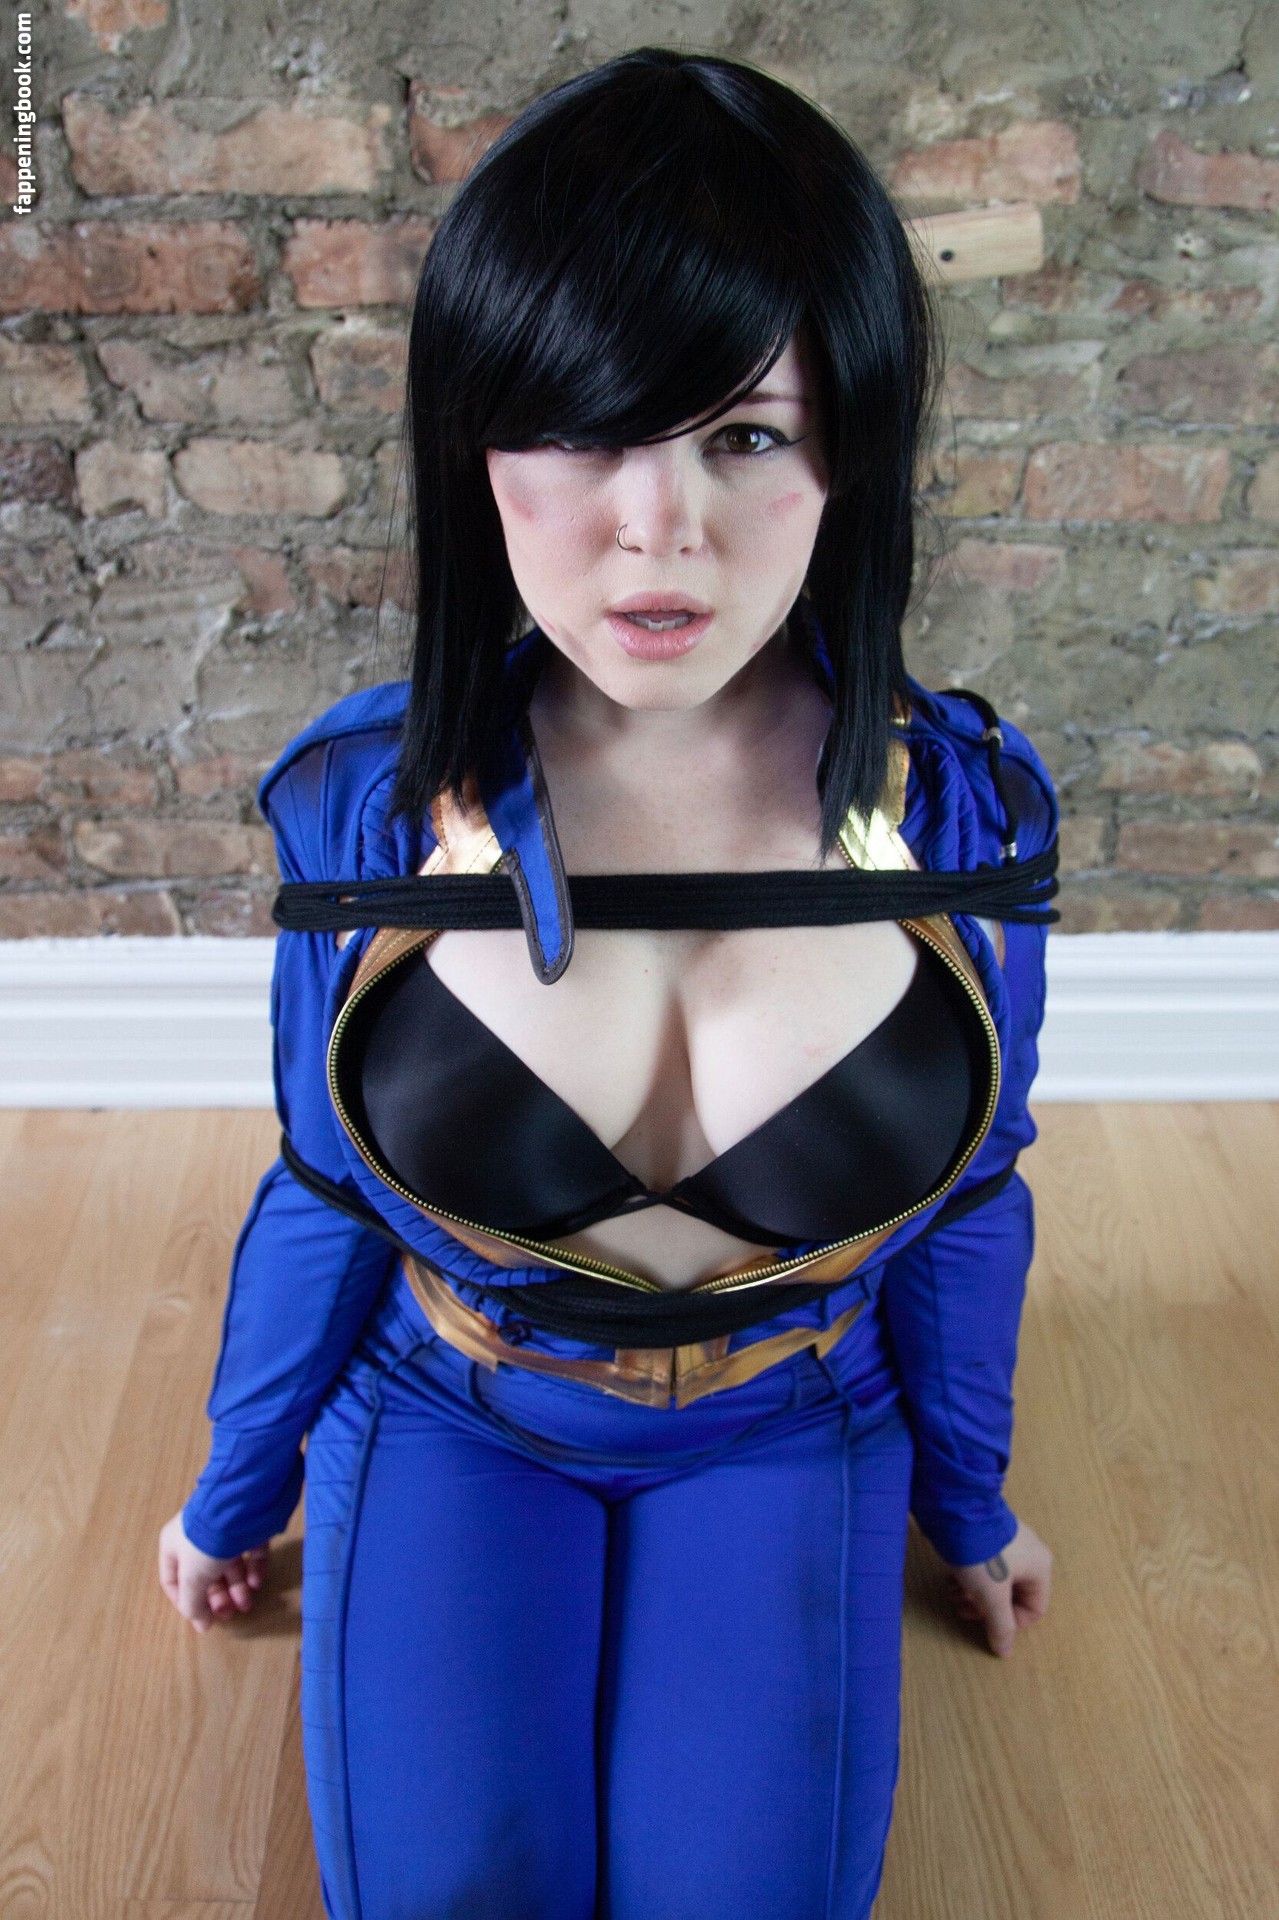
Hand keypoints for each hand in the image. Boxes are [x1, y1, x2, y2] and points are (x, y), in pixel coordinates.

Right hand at [158, 1508, 269, 1632]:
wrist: (237, 1508)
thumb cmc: (205, 1544)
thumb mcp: (191, 1578)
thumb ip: (192, 1604)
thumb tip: (201, 1624)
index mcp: (174, 1545)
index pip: (173, 1580)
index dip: (186, 1602)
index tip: (202, 1618)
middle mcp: (197, 1537)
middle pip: (205, 1575)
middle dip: (217, 1597)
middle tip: (229, 1613)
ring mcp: (223, 1530)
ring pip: (229, 1566)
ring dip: (237, 1588)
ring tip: (246, 1604)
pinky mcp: (248, 1526)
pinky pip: (249, 1552)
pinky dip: (253, 1569)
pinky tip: (255, 1582)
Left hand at [944, 1517, 1051, 1657]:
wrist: (956, 1511)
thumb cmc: (981, 1553)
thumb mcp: (991, 1596)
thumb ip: (1000, 1626)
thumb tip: (1005, 1651)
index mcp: (1040, 1567)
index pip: (1034, 1610)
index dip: (1009, 1622)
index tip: (985, 1621)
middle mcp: (1029, 1553)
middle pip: (1012, 1596)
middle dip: (986, 1607)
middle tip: (963, 1608)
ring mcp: (1009, 1541)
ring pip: (995, 1581)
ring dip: (975, 1594)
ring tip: (954, 1594)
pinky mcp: (989, 1534)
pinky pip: (985, 1565)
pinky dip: (970, 1576)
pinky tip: (952, 1579)